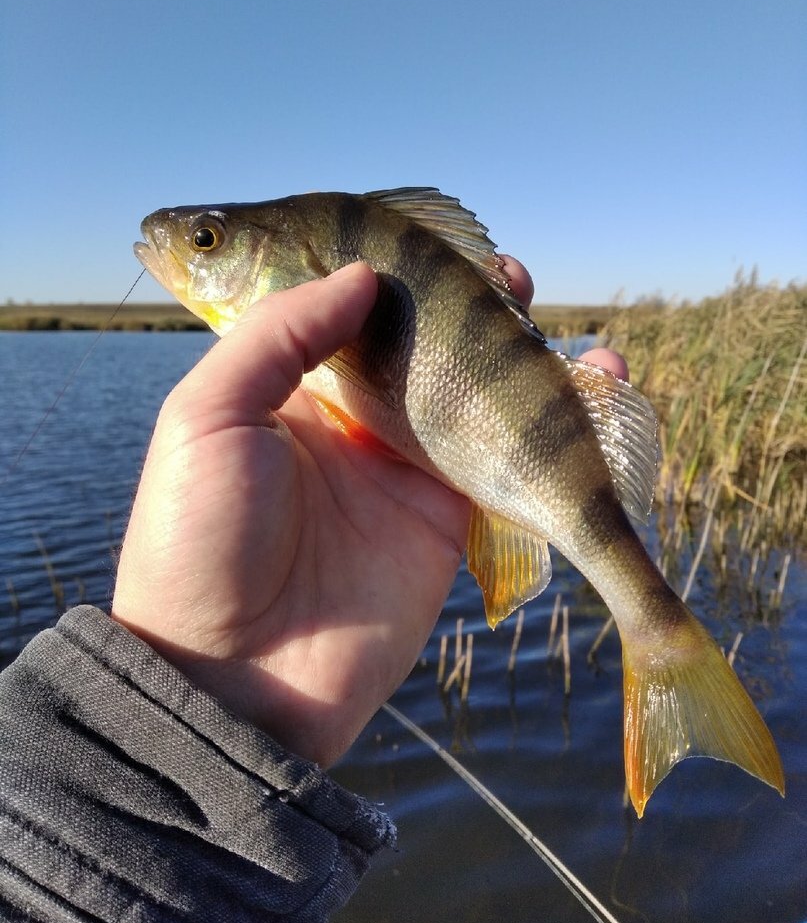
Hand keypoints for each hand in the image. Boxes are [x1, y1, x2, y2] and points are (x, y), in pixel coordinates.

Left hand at [112, 258, 626, 765]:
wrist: (233, 676)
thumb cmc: (198, 540)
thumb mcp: (208, 417)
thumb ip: (280, 334)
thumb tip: (364, 274)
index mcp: (294, 384)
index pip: (360, 307)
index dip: (407, 273)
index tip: (449, 246)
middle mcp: (356, 416)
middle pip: (430, 342)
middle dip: (476, 306)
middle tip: (514, 281)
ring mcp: (407, 467)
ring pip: (480, 394)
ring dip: (531, 357)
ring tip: (571, 334)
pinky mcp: (449, 519)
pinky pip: (511, 461)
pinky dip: (561, 427)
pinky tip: (600, 387)